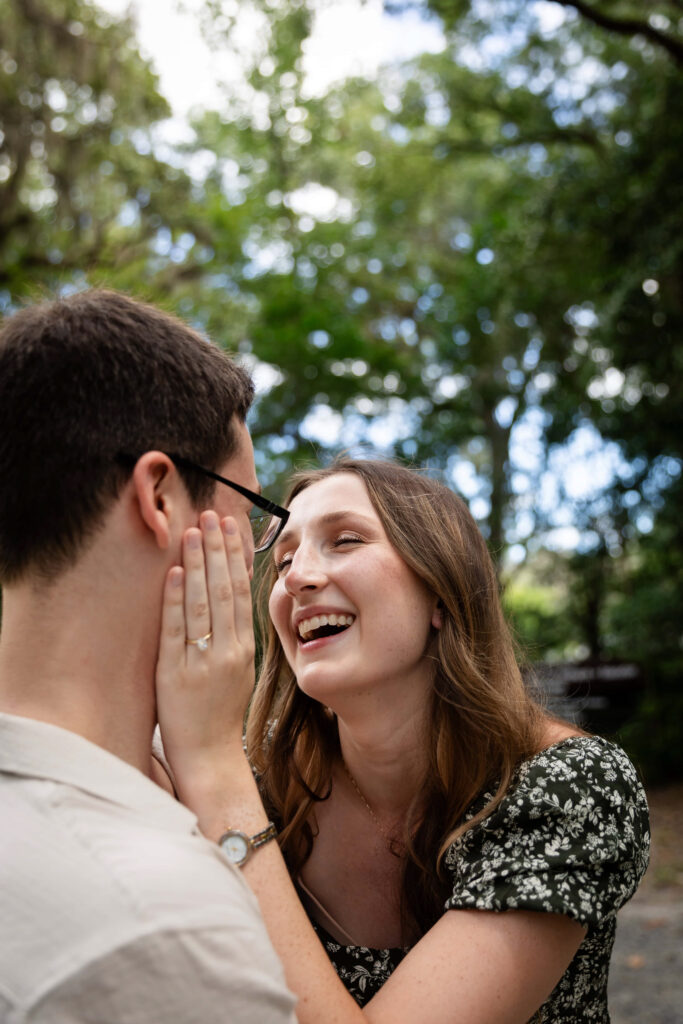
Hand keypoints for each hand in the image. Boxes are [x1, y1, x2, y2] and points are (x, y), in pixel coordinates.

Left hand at [156, 511, 254, 801]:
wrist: (210, 759)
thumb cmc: (220, 714)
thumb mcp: (238, 670)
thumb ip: (234, 635)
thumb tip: (228, 595)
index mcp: (244, 648)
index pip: (241, 592)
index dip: (236, 557)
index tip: (231, 526)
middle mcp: (227, 651)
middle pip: (224, 590)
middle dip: (217, 549)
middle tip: (212, 514)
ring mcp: (202, 662)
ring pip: (202, 603)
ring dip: (197, 564)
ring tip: (193, 532)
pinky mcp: (175, 674)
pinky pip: (175, 630)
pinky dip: (175, 599)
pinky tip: (173, 573)